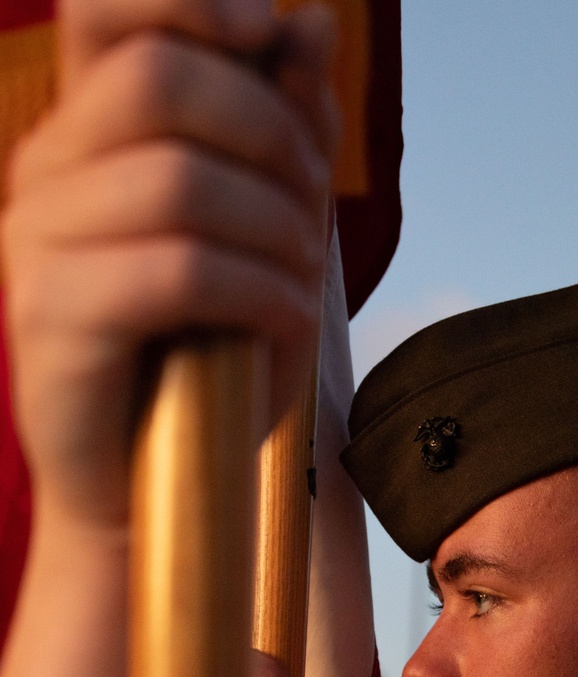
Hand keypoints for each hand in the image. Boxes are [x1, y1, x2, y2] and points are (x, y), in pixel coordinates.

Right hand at [1, 0, 335, 527]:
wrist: (141, 498)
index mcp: (81, 139)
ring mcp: (37, 246)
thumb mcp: (255, 240)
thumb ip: (277, 134)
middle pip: (158, 77)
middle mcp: (42, 174)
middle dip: (269, 131)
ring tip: (301, 284)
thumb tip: (306, 26)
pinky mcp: (54, 322)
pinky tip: (285, 329)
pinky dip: (262, 294)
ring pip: (180, 179)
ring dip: (276, 226)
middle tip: (312, 208)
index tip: (275, 34)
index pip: (108, 6)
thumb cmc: (202, 369)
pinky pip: (181, 271)